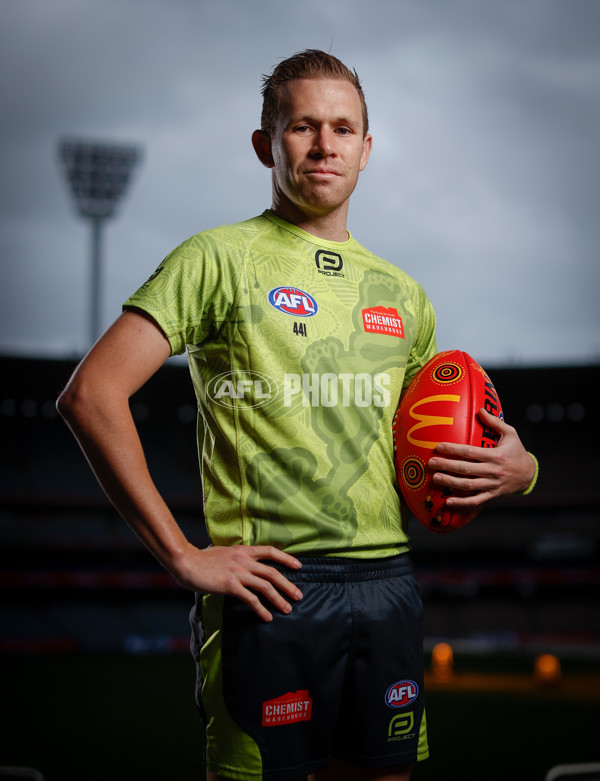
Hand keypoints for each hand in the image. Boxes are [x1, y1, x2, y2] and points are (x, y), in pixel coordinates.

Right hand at [169, 543, 302, 622]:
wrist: (187, 562)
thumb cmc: (202, 559)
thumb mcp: (223, 552)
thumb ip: (235, 557)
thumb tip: (243, 563)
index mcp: (243, 550)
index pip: (270, 551)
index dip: (286, 558)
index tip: (298, 566)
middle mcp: (244, 560)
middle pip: (272, 572)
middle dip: (288, 584)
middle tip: (299, 595)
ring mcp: (238, 572)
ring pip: (265, 586)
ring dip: (279, 599)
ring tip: (287, 609)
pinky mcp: (230, 585)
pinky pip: (251, 599)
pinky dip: (261, 609)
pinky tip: (267, 617)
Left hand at [428, 408, 535, 509]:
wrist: (529, 474)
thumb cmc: (517, 451)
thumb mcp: (510, 434)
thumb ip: (494, 422)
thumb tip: (480, 409)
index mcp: (496, 455)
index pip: (470, 452)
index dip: (453, 449)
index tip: (439, 446)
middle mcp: (493, 470)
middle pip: (466, 469)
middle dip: (447, 465)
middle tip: (431, 462)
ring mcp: (492, 484)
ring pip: (468, 485)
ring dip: (450, 482)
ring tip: (436, 478)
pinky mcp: (492, 495)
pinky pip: (476, 501)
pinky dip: (462, 503)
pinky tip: (448, 501)